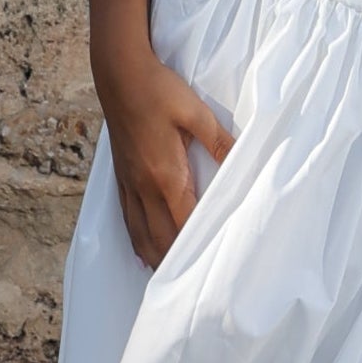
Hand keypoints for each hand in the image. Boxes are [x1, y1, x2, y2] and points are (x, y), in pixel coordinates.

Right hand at [95, 46, 235, 269]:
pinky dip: (137, 240)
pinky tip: (143, 252)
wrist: (118, 73)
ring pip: (140, 234)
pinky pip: (128, 218)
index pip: (185, 224)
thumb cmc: (159, 90)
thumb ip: (219, 142)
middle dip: (177, 263)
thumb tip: (242, 162)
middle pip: (161, 238)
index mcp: (166, 176)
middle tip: (196, 289)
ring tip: (170, 280)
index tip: (213, 270)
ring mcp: (130, 183)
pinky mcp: (121, 176)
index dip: (198, 248)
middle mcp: (145, 187)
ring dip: (156, 257)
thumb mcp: (196, 112)